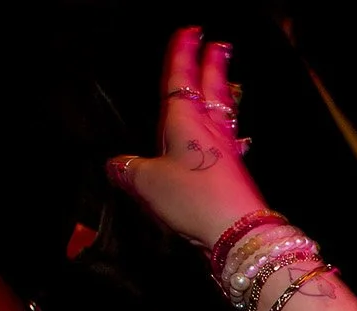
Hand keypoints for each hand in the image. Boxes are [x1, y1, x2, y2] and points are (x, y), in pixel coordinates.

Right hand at [105, 29, 267, 249]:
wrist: (240, 232)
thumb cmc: (192, 198)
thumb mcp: (147, 183)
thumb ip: (129, 169)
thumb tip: (116, 165)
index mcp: (185, 120)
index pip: (182, 79)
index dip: (183, 54)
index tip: (191, 31)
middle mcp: (210, 130)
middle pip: (213, 89)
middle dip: (214, 65)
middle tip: (221, 45)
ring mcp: (227, 152)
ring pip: (225, 113)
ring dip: (225, 94)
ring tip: (229, 84)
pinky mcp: (237, 175)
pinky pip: (230, 142)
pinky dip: (229, 131)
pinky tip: (233, 139)